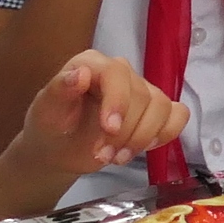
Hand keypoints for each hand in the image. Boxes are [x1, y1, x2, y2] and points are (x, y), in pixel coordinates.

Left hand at [15, 51, 187, 174]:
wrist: (59, 149)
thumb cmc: (50, 126)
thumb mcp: (46, 110)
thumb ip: (59, 89)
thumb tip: (80, 73)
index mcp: (93, 64)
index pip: (117, 72)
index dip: (118, 100)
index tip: (109, 129)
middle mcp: (122, 73)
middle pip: (143, 95)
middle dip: (125, 132)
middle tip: (103, 156)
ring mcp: (143, 91)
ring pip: (162, 107)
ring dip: (143, 138)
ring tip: (117, 158)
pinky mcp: (156, 112)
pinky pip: (178, 115)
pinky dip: (165, 134)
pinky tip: (143, 148)